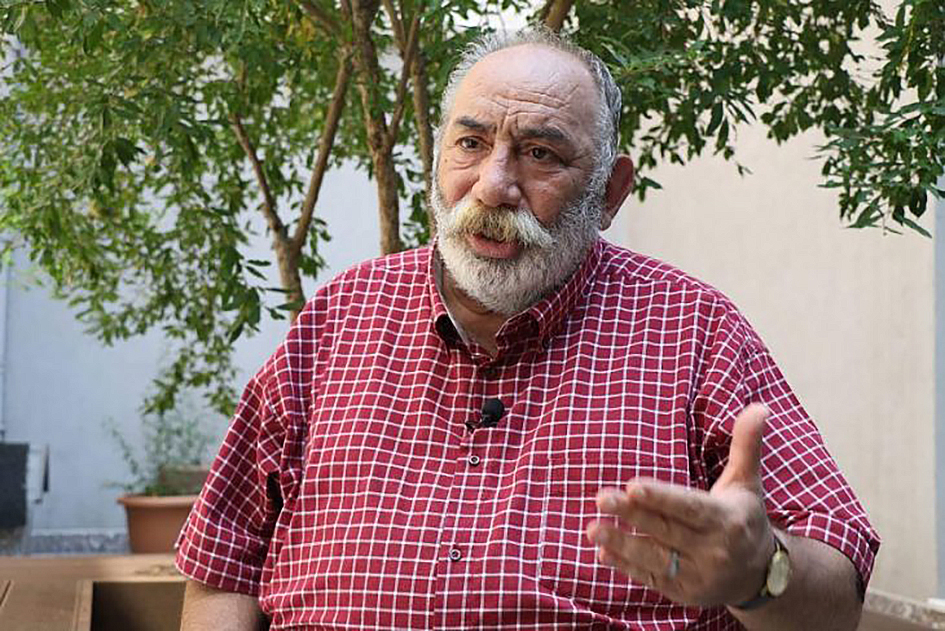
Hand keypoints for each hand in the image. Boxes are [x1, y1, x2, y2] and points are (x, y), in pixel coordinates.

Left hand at [586, 404, 775, 605]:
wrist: (760, 574)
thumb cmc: (744, 517)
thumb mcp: (747, 482)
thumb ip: (746, 445)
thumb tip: (759, 407)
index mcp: (727, 520)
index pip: (689, 507)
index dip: (661, 497)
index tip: (632, 485)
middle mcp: (714, 551)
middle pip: (666, 530)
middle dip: (632, 514)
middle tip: (601, 498)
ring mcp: (699, 576)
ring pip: (655, 558)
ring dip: (622, 544)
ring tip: (592, 528)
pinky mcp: (684, 594)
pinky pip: (650, 578)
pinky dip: (626, 566)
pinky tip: (603, 552)